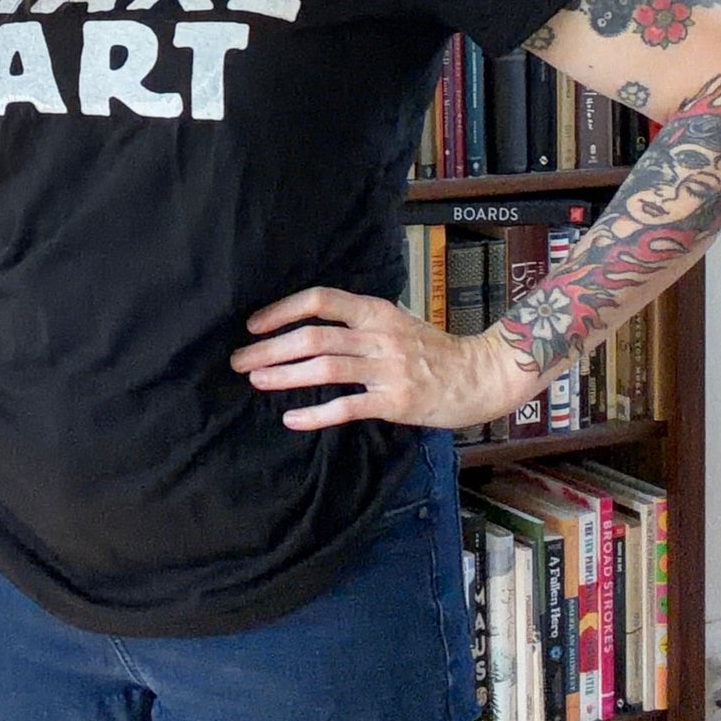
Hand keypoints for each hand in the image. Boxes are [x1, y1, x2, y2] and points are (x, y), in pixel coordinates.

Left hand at [231, 287, 521, 430]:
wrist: (481, 375)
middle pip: (314, 338)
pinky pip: (347, 408)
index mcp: (376, 311)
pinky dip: (315, 415)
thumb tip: (309, 325)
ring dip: (284, 376)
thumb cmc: (433, 350)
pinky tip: (291, 419)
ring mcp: (388, 370)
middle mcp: (379, 336)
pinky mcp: (396, 403)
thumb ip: (359, 322)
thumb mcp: (396, 322)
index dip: (283, 310)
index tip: (253, 324)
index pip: (321, 300)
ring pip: (324, 370)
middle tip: (239, 360)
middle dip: (270, 347)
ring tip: (256, 381)